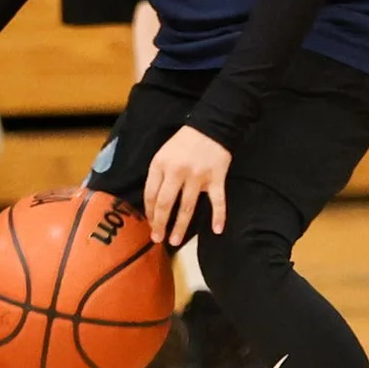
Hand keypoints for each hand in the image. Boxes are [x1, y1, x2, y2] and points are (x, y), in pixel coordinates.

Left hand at [143, 126, 230, 248]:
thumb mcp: (163, 154)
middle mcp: (177, 171)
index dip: (149, 212)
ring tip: (175, 241)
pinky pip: (218, 201)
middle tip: (157, 239)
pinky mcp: (217, 177)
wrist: (211, 126)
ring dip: (181, 226)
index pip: (151, 193)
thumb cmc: (184, 142)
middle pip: (166, 203)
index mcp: (160, 164)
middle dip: (160, 224)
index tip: (150, 224)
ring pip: (188, 206)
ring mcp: (198, 176)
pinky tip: (217, 230)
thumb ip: (158, 175)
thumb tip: (153, 202)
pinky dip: (219, 216)